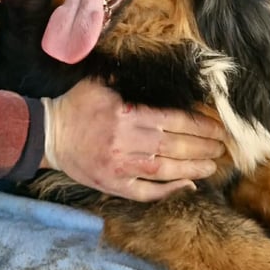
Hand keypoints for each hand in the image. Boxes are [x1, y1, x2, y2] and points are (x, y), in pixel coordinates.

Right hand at [40, 78, 225, 201]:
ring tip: (213, 167)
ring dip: (192, 169)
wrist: (48, 135)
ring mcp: (120, 167)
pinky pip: (144, 192)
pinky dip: (167, 191)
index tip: (217, 128)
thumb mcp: (99, 84)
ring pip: (164, 170)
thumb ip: (128, 81)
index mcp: (125, 115)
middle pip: (174, 146)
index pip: (172, 121)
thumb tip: (159, 77)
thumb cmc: (76, 106)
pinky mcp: (113, 185)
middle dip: (202, 148)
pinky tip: (187, 187)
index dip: (199, 126)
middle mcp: (126, 143)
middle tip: (221, 148)